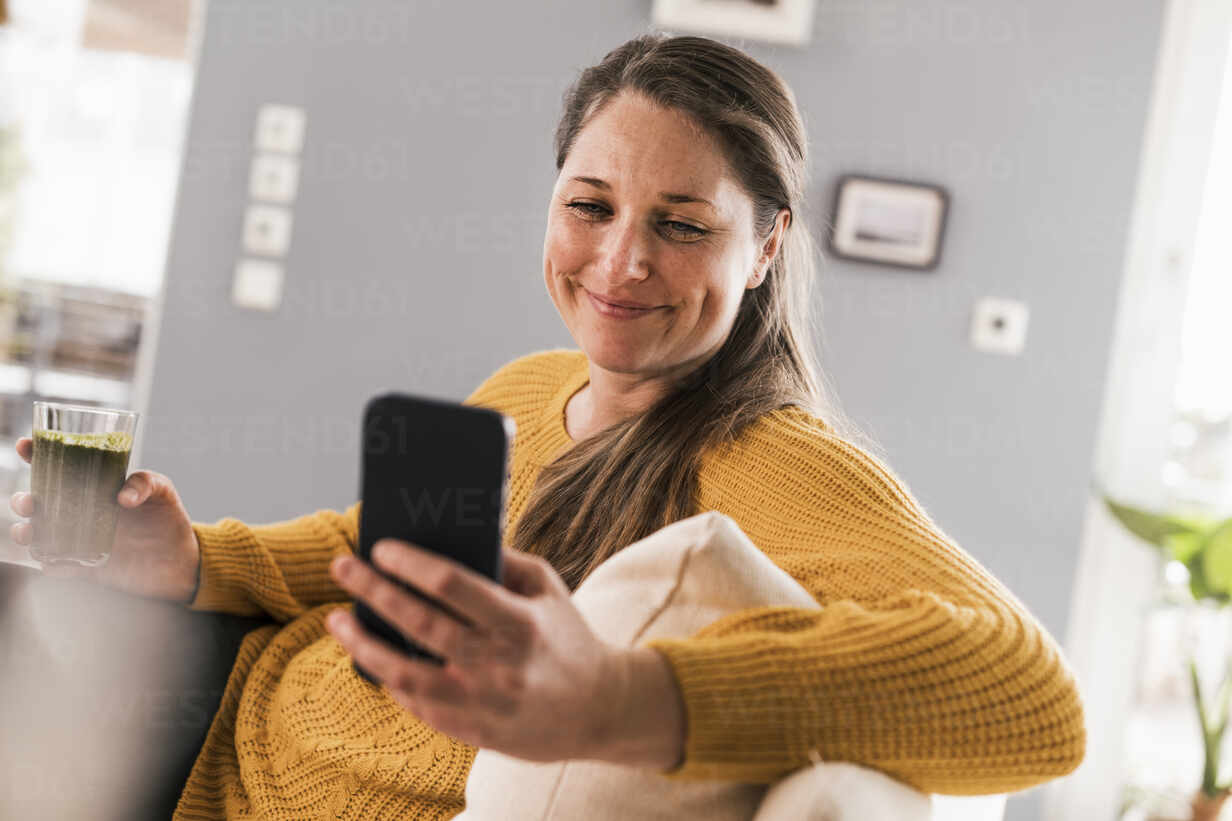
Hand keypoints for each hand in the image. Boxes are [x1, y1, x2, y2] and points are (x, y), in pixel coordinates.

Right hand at [8, 436, 200, 602]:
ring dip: (26, 533)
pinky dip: (51, 564)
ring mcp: (78, 538)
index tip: (25, 446)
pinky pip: (59, 565)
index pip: (57, 466)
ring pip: (38, 534)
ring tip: (31, 533)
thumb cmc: (166, 516)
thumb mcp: (162, 490)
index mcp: (92, 485)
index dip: (36, 454)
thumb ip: (145, 483)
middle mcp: (78, 510)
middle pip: (37, 502)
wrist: (178, 558)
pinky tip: (54, 564)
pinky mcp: (84, 565)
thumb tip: (122, 498)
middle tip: (30, 503)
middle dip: (23, 500)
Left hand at [326, 539, 635, 763]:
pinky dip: (389, 679)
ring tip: (337, 620)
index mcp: (520, 621)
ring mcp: (482, 702)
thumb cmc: (567, 637)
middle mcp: (499, 663)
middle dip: (374, 592)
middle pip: (421, 624)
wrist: (598, 710)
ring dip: (364, 644)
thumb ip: (505, 562)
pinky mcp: (471, 730)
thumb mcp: (548, 589)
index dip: (412, 564)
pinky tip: (372, 656)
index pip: (454, 585)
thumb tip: (449, 539)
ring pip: (405, 673)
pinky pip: (416, 704)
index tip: (382, 547)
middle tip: (343, 567)